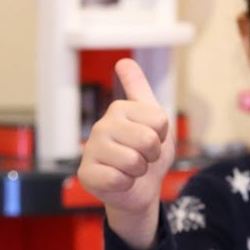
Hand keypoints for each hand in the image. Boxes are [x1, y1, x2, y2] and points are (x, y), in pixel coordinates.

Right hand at [76, 59, 174, 248]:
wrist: (141, 188)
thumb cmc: (148, 153)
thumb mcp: (153, 119)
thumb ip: (140, 90)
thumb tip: (123, 61)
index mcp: (119, 109)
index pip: (159, 120)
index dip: (162, 135)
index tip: (153, 138)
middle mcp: (101, 126)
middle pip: (147, 140)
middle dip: (152, 154)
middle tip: (143, 157)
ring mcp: (90, 150)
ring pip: (134, 161)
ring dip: (140, 170)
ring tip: (132, 169)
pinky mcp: (86, 174)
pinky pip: (119, 179)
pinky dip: (126, 184)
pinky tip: (119, 181)